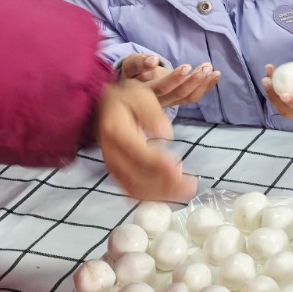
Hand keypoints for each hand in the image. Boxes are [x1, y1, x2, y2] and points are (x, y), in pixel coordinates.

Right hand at [96, 74, 194, 201]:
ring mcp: (112, 165)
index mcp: (116, 131)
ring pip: (134, 188)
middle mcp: (111, 152)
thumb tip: (166, 134)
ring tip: (186, 191)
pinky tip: (169, 195)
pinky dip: (150, 196)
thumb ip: (152, 113)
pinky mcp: (116, 172)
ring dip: (161, 194)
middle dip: (164, 185)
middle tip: (190, 186)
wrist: (102, 105)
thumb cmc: (125, 99)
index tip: (178, 170)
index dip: (158, 164)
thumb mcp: (140, 95)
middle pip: (136, 176)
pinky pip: (131, 190)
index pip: (138, 153)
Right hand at [119, 53, 218, 106]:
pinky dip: (206, 87)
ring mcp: (169, 103)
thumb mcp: (131, 65)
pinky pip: (193, 97)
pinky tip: (215, 75)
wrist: (129, 90)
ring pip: (189, 98)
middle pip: (179, 94)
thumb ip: (139, 62)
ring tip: (213, 70)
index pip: (162, 88)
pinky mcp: (177, 101)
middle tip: (206, 66)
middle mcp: (159, 101)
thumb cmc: (131, 73)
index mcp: (145, 92)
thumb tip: (152, 61)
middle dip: (194, 80)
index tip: (187, 66)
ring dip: (203, 84)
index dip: (175, 79)